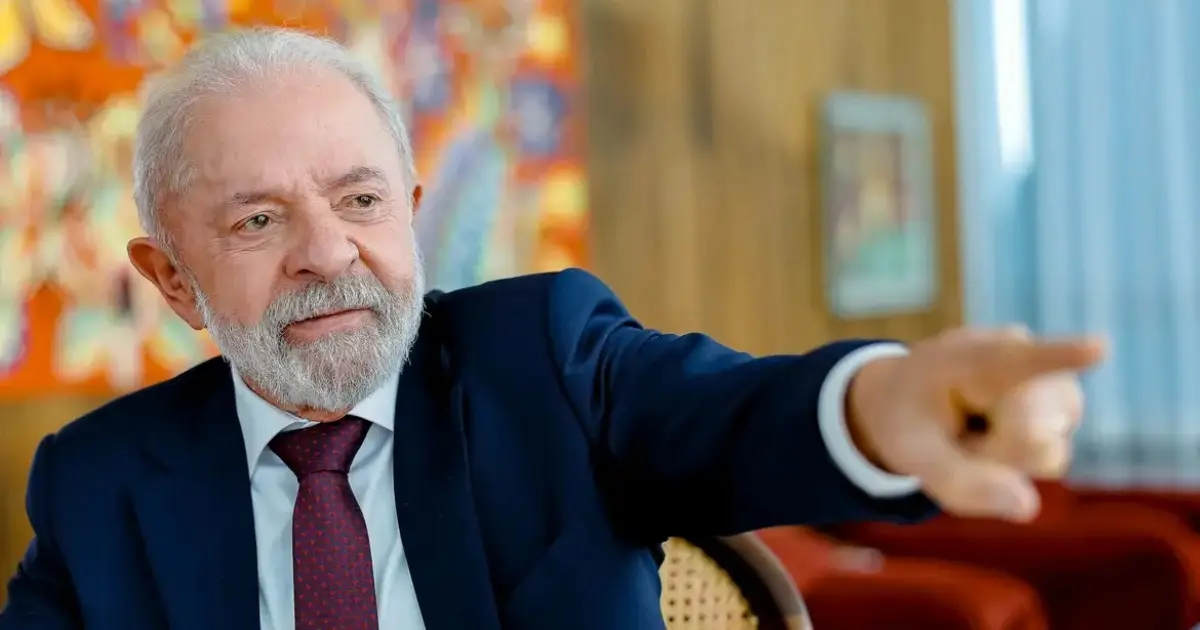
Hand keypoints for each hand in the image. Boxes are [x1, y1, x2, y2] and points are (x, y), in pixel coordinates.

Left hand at [847, 327, 1105, 521]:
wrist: (909, 394)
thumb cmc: (908, 419)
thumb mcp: (910, 455)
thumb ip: (959, 485)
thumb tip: (1028, 508)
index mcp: (975, 357)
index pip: (1023, 360)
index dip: (1063, 356)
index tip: (1098, 347)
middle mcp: (1026, 358)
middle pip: (1034, 438)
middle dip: (994, 456)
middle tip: (956, 435)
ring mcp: (1052, 384)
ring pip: (1047, 453)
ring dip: (1005, 458)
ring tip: (973, 429)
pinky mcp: (1064, 409)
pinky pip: (1048, 458)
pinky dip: (1018, 460)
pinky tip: (994, 433)